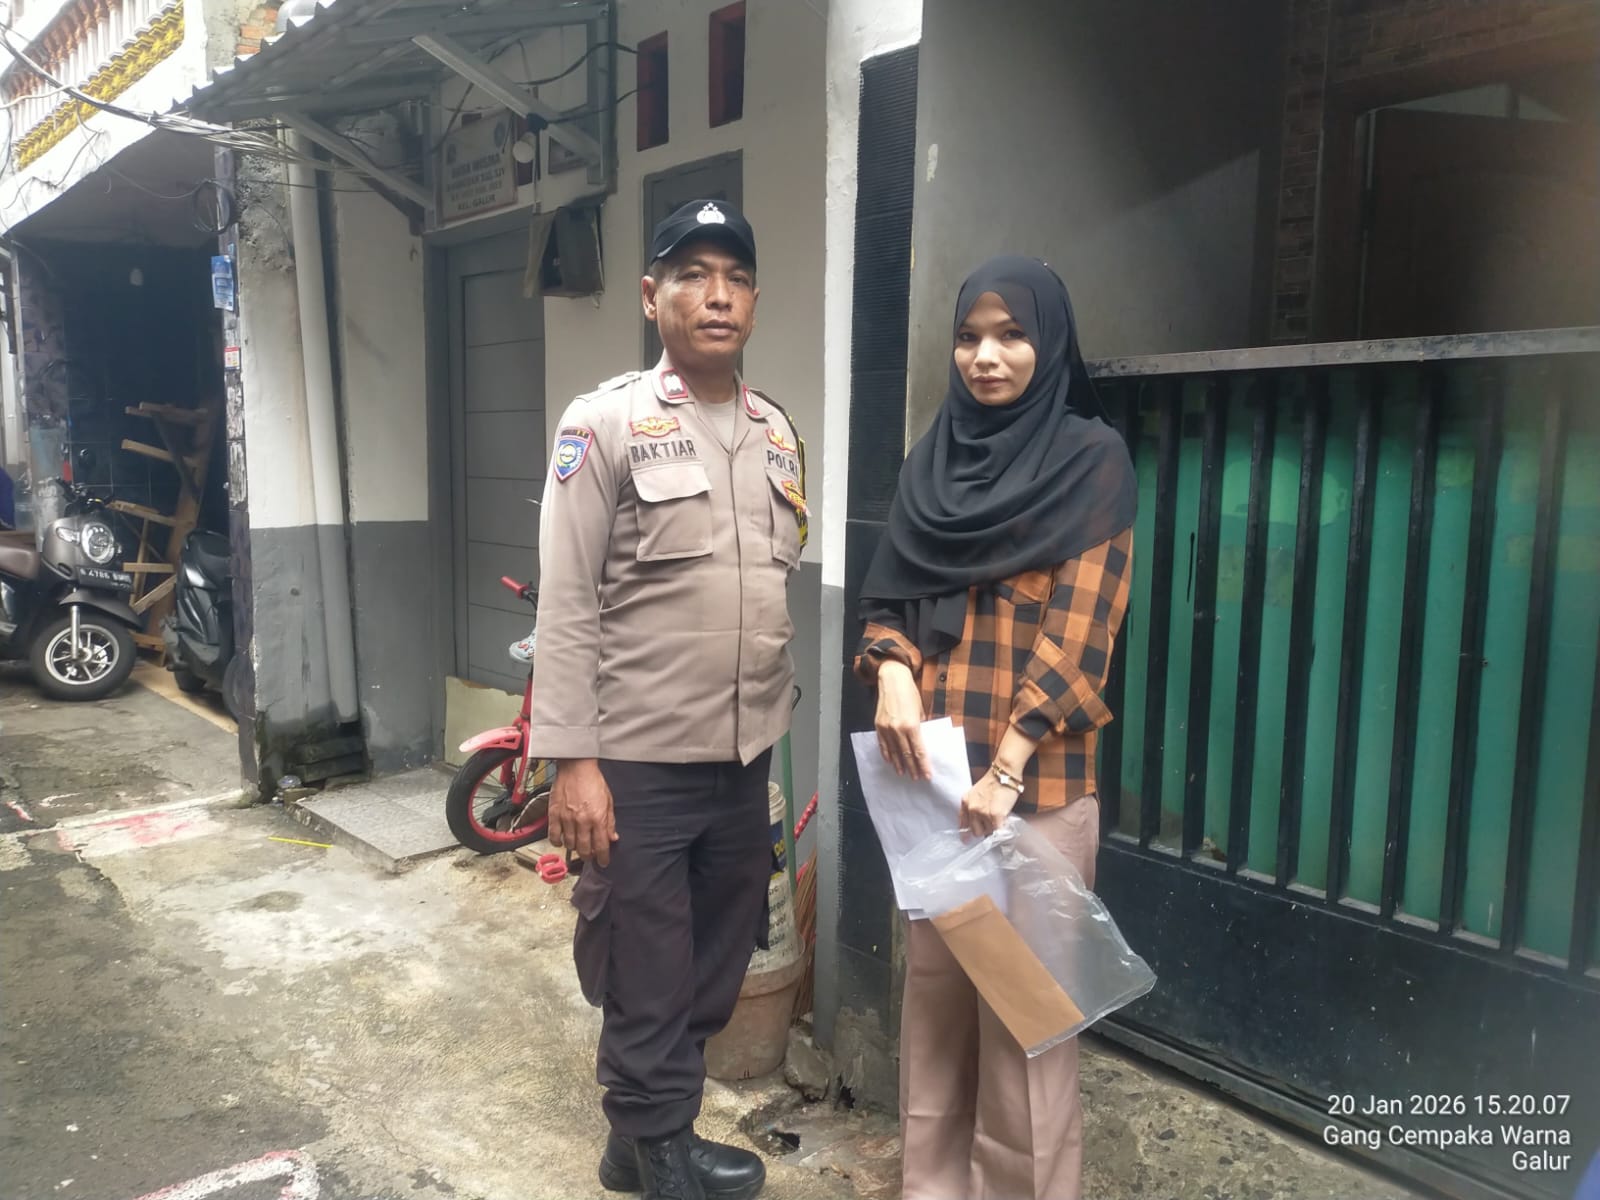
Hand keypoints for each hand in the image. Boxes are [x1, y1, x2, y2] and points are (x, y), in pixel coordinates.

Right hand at [548, 759, 618, 866]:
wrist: (576, 767)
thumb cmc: (593, 780)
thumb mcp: (608, 800)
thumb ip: (610, 821)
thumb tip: (612, 837)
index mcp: (598, 818)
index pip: (601, 846)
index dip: (603, 858)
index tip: (604, 862)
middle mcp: (582, 821)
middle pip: (584, 849)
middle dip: (589, 856)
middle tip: (590, 856)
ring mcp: (566, 818)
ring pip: (569, 845)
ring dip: (575, 849)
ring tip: (578, 846)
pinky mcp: (554, 814)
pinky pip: (554, 835)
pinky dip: (557, 842)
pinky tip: (562, 840)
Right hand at [874, 662, 928, 778]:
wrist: (892, 680)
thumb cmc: (909, 693)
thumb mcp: (920, 710)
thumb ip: (921, 726)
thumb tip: (922, 740)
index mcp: (911, 725)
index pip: (918, 751)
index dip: (923, 765)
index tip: (927, 775)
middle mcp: (898, 729)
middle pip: (907, 754)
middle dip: (913, 767)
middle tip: (917, 778)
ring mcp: (886, 728)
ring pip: (894, 752)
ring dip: (899, 764)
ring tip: (903, 773)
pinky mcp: (878, 725)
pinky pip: (882, 744)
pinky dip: (887, 754)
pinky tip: (891, 761)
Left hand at [960, 770, 1020, 840]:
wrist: (1004, 774)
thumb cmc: (993, 781)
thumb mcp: (976, 792)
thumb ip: (973, 806)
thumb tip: (977, 822)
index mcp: (966, 802)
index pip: (963, 823)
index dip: (965, 833)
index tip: (965, 841)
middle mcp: (972, 809)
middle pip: (976, 831)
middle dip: (984, 829)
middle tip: (992, 822)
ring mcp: (983, 813)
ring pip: (988, 832)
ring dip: (994, 828)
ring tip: (1000, 816)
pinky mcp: (995, 815)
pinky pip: (997, 831)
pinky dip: (1001, 831)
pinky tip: (1004, 825)